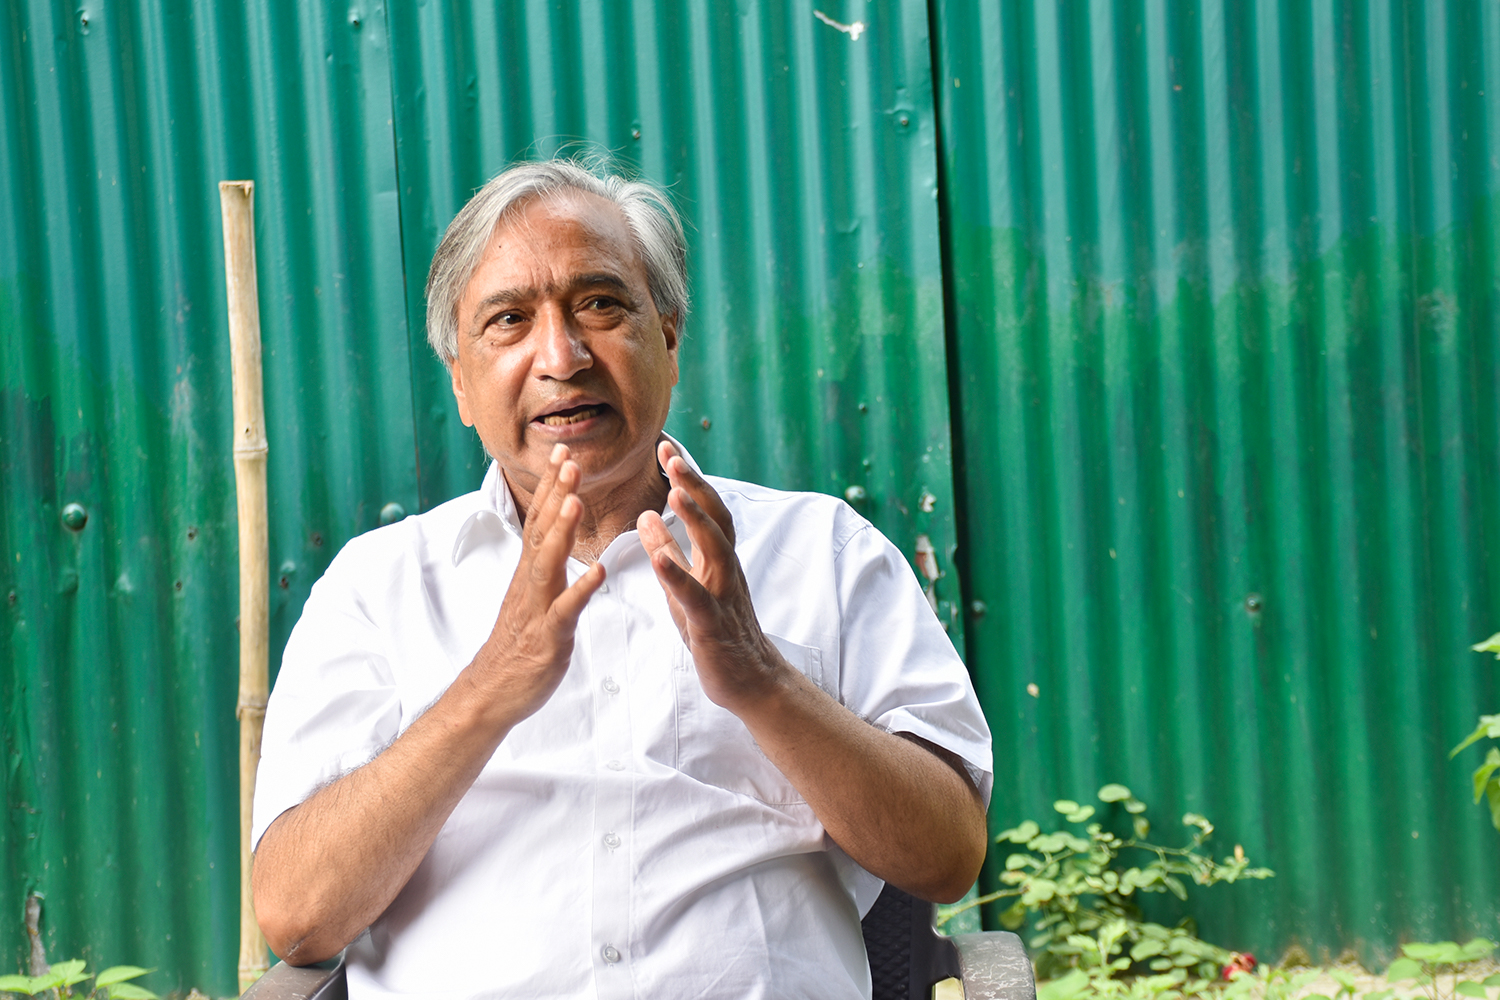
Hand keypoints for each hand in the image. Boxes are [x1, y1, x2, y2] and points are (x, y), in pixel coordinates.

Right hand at [466, 444, 604, 726]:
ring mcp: (537, 607)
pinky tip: (599, 571)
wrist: (492, 691)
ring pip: (548, 563)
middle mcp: (530, 582)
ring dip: (562, 530)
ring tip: (577, 500)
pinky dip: (581, 589)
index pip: (539, 518)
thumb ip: (545, 565)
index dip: (551, 485)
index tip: (562, 451)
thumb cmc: (518, 644)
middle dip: (556, 493)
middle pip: (541, 529)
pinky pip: (565, 610)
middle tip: (569, 457)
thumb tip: (556, 534)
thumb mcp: (533, 596)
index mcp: (530, 571)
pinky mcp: (547, 636)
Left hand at [636, 440, 785, 711]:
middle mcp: (725, 569)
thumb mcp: (685, 586)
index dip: (688, 477)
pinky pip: (695, 597)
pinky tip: (658, 559)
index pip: (706, 508)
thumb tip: (646, 515)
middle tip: (671, 454)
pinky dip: (677, 575)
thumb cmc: (716, 632)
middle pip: (715, 517)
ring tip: (673, 493)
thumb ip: (668, 552)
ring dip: (695, 520)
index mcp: (717, 559)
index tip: (666, 446)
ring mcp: (722, 595)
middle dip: (694, 484)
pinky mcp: (711, 624)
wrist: (751, 681)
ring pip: (714, 549)